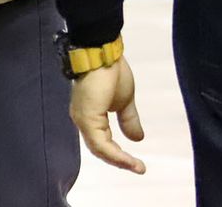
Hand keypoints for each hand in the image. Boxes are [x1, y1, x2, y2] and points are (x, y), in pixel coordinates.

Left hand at [70, 58, 145, 174]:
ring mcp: (82, 119)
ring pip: (99, 149)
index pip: (102, 142)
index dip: (119, 155)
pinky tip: (129, 159)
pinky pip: (101, 143)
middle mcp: (82, 120)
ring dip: (119, 160)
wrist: (103, 52)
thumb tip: (137, 139)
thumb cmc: (112, 71)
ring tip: (136, 166)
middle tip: (138, 168)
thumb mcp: (125, 101)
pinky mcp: (87, 117)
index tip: (138, 164)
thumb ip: (128, 120)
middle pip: (100, 149)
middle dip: (119, 161)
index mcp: (90, 116)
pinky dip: (115, 154)